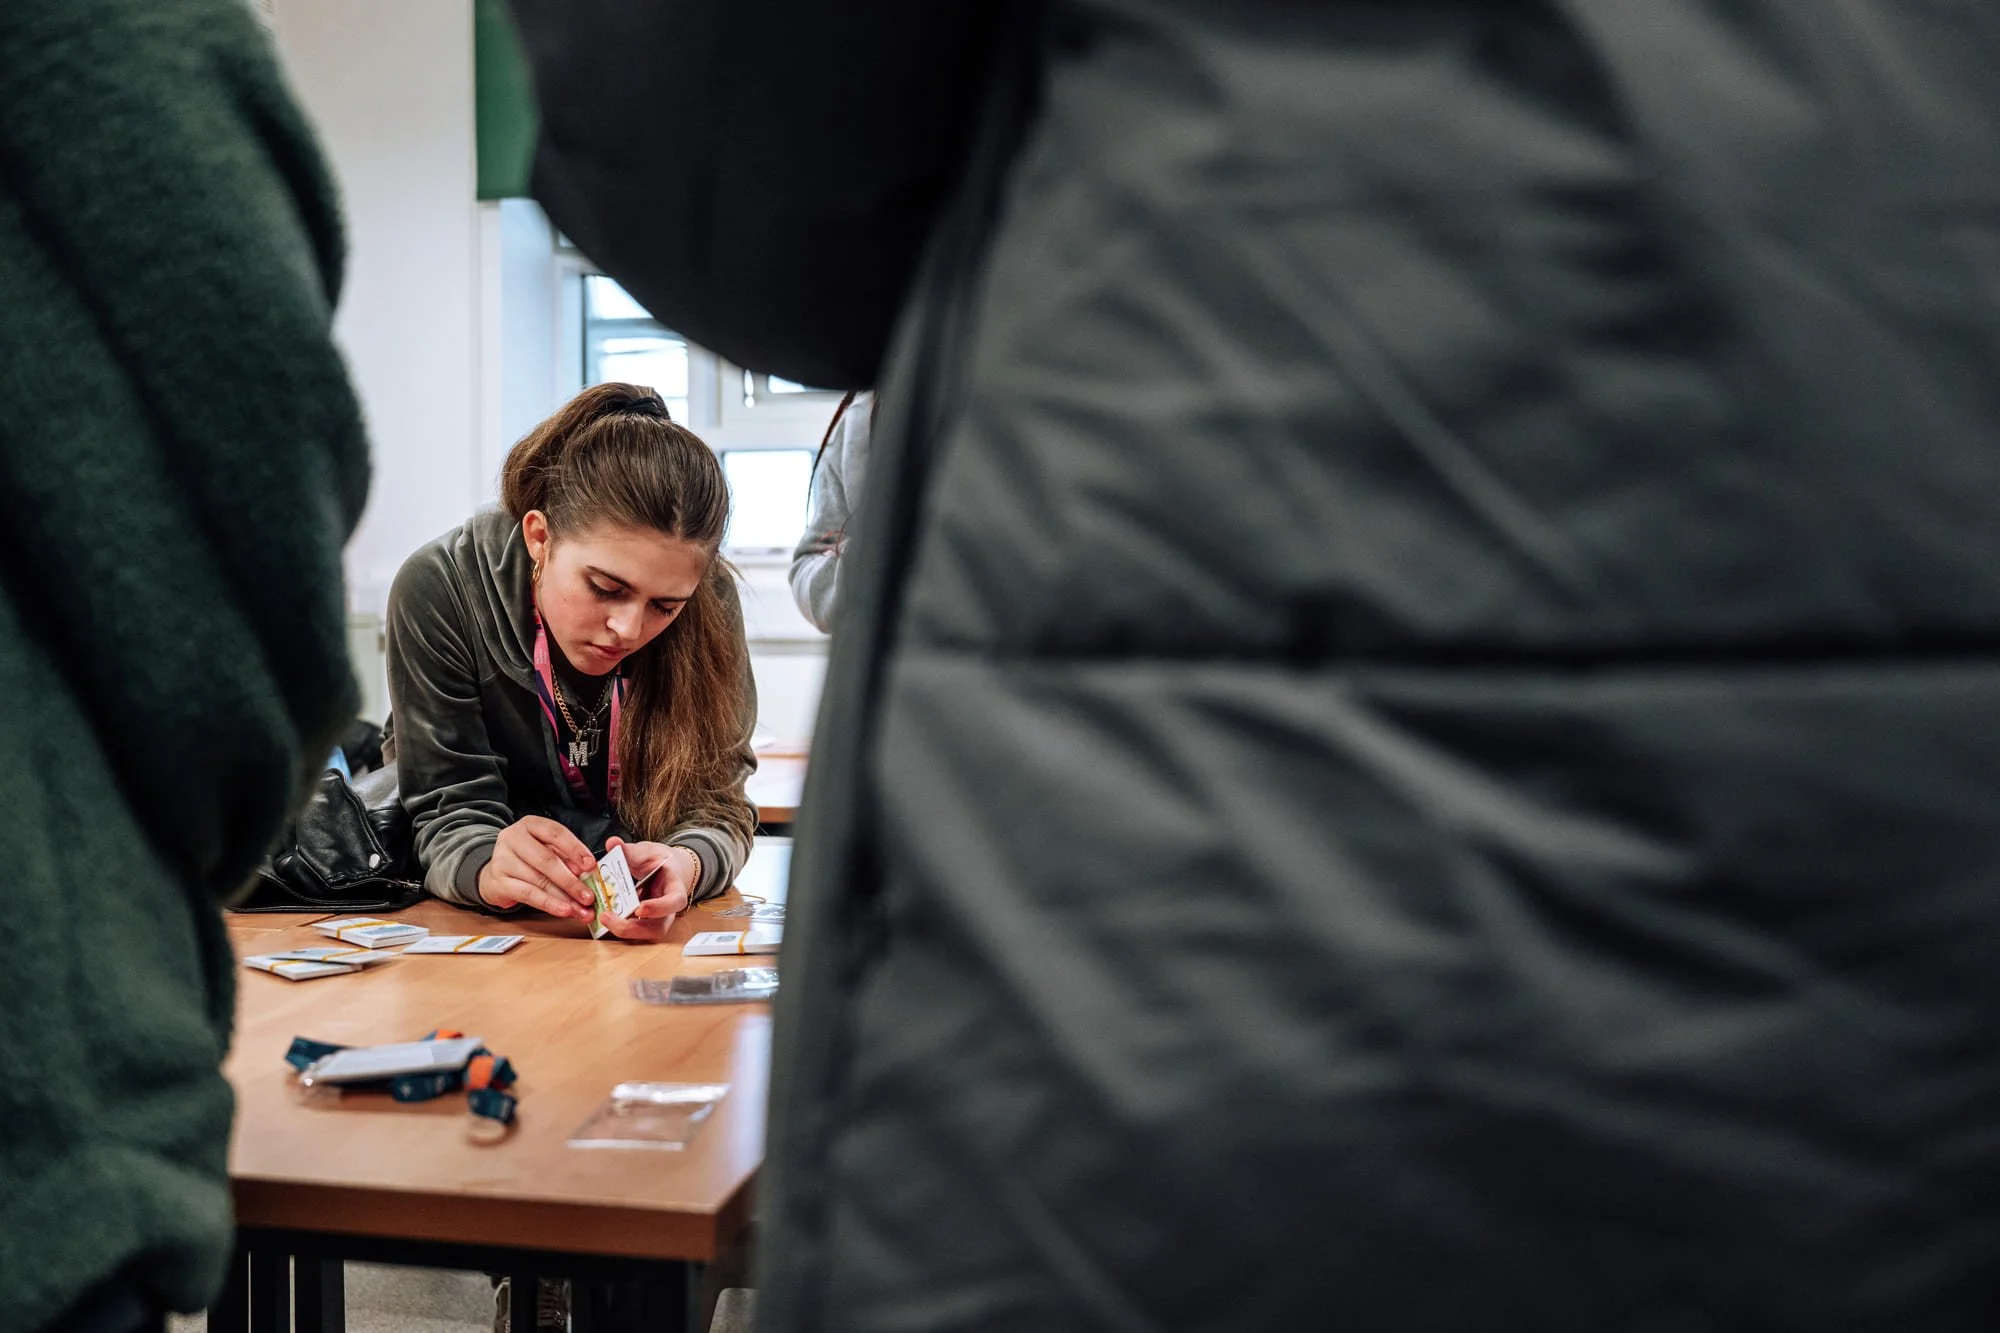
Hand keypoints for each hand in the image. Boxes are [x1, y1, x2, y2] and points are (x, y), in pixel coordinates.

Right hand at [477, 816, 596, 919]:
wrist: (497, 873)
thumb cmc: (527, 859)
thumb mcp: (547, 850)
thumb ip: (566, 858)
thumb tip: (585, 873)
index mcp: (530, 824)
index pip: (556, 833)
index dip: (576, 849)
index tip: (591, 866)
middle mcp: (513, 838)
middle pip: (547, 860)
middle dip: (571, 881)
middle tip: (588, 896)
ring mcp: (502, 859)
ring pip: (539, 880)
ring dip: (563, 898)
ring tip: (580, 909)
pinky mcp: (498, 882)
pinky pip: (527, 894)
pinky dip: (548, 904)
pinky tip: (562, 910)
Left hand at [598, 837, 694, 941]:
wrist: (665, 870)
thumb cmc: (659, 861)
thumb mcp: (647, 852)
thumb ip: (629, 850)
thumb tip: (612, 843)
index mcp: (675, 888)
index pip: (675, 902)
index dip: (659, 908)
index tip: (639, 908)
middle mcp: (668, 909)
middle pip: (658, 928)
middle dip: (632, 928)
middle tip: (607, 917)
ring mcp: (657, 919)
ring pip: (645, 934)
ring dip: (623, 930)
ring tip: (603, 918)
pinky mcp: (644, 923)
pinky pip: (633, 930)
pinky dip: (617, 925)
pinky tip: (602, 916)